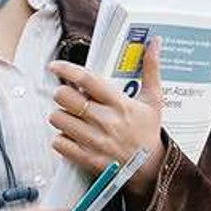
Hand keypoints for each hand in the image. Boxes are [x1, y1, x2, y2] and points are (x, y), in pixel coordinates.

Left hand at [46, 36, 167, 197]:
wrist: (150, 168)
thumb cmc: (148, 131)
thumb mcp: (154, 100)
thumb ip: (152, 69)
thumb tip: (155, 42)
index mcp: (119, 103)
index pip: (87, 80)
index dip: (66, 70)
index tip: (55, 66)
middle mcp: (105, 121)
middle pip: (65, 98)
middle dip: (62, 94)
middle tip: (67, 97)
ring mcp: (95, 141)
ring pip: (58, 119)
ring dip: (60, 116)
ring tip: (70, 118)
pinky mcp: (87, 159)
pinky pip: (59, 144)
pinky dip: (60, 139)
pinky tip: (71, 137)